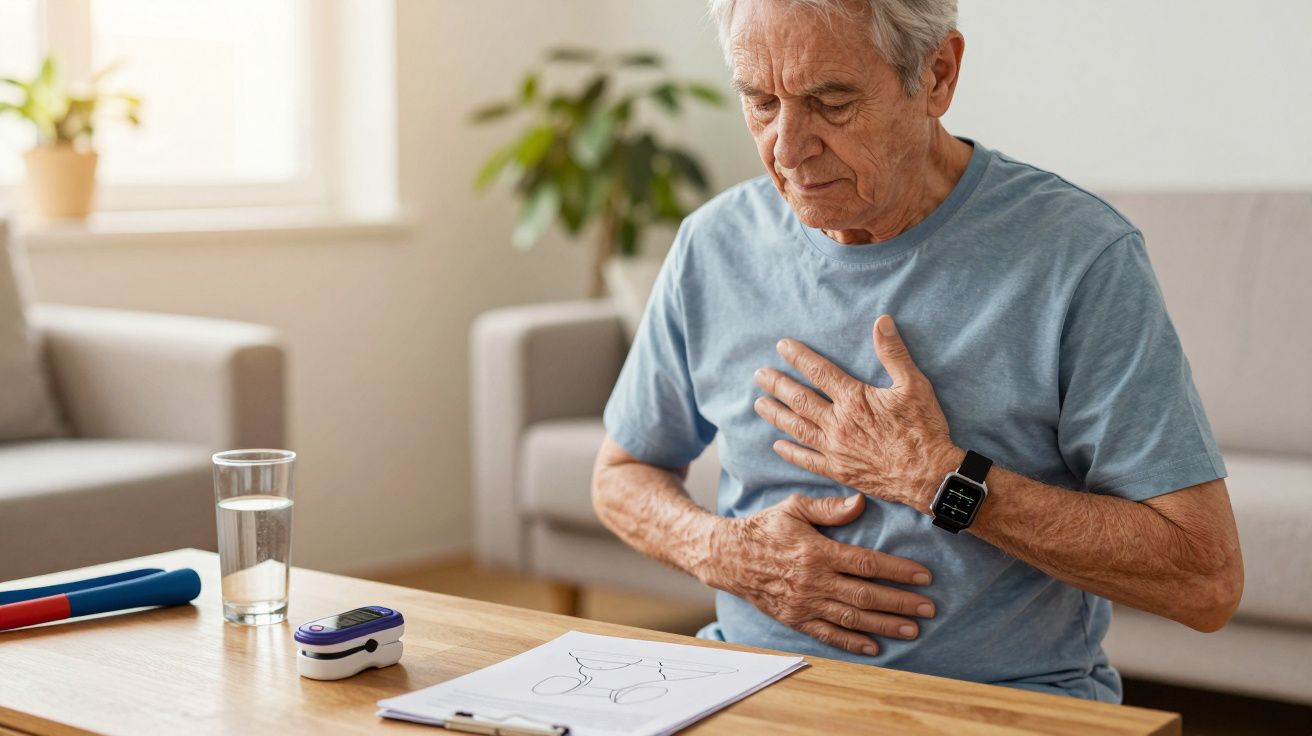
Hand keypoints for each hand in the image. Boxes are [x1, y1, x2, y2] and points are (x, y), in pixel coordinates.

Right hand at [701, 492, 935, 655]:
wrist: (729, 557)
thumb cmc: (765, 528)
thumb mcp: (793, 508)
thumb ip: (828, 508)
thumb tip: (861, 502)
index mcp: (817, 552)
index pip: (867, 564)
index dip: (898, 571)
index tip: (924, 576)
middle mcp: (814, 581)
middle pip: (866, 596)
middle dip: (901, 603)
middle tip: (930, 608)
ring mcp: (804, 603)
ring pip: (852, 619)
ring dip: (885, 626)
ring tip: (913, 630)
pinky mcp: (795, 619)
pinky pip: (828, 634)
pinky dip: (852, 643)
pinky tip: (875, 647)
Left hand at [753, 314, 960, 512]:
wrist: (928, 474)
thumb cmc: (923, 428)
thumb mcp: (914, 384)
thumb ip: (893, 352)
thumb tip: (881, 322)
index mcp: (854, 399)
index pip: (819, 372)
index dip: (799, 357)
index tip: (781, 346)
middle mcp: (838, 423)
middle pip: (800, 399)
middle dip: (778, 384)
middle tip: (759, 374)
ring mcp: (835, 448)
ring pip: (797, 428)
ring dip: (776, 414)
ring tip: (759, 404)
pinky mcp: (839, 470)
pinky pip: (807, 460)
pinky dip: (790, 452)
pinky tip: (777, 445)